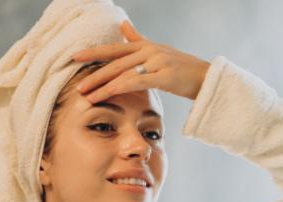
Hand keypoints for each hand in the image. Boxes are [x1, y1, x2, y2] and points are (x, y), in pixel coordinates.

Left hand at [72, 20, 210, 102]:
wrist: (207, 77)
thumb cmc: (182, 67)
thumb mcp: (159, 50)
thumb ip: (138, 39)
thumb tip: (123, 25)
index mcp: (145, 46)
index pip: (114, 49)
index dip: (94, 53)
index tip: (75, 57)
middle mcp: (149, 50)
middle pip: (115, 63)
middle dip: (93, 75)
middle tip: (77, 86)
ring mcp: (157, 62)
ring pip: (123, 73)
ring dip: (103, 86)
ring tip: (88, 96)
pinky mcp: (165, 75)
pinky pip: (138, 81)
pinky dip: (121, 86)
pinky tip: (109, 93)